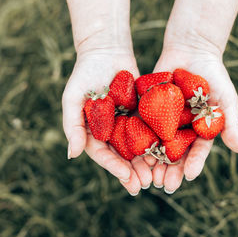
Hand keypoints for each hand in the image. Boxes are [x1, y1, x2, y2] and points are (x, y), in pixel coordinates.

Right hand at [62, 49, 151, 194]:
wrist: (106, 50)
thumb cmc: (85, 73)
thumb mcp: (73, 99)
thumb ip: (72, 126)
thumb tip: (72, 155)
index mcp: (92, 131)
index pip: (103, 154)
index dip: (114, 168)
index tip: (127, 179)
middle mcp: (110, 130)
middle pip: (121, 155)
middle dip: (132, 172)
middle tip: (144, 186)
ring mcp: (126, 122)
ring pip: (137, 146)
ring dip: (145, 162)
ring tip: (156, 176)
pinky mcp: (141, 112)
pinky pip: (149, 129)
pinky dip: (155, 142)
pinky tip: (165, 153)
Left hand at [149, 44, 237, 193]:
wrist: (192, 48)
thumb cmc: (214, 74)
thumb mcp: (226, 99)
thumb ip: (230, 125)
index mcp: (199, 130)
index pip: (196, 152)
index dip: (193, 164)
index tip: (188, 177)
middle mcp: (180, 129)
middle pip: (175, 154)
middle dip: (170, 170)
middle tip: (164, 185)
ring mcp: (163, 120)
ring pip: (156, 144)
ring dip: (152, 161)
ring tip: (148, 175)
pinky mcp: (148, 108)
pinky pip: (142, 125)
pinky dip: (138, 139)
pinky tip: (133, 151)